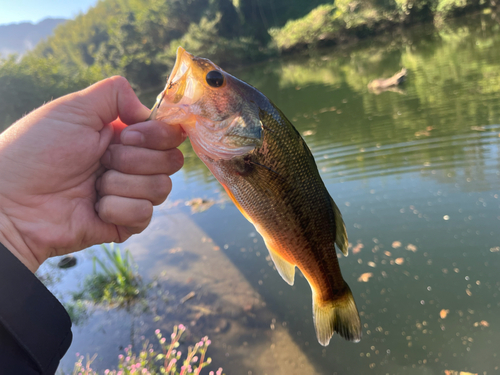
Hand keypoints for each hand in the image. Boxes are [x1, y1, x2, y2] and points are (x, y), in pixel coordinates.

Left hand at [0, 76, 183, 271]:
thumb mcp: (73, 108)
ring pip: (161, 188)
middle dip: (135, 159)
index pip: (169, 134)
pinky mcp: (125, 223)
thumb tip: (149, 112)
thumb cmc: (36, 151)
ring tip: (93, 186)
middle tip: (102, 160)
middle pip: (171, 161)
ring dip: (122, 184)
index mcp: (124, 137)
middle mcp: (131, 165)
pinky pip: (145, 215)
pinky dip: (118, 209)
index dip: (157, 135)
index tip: (124, 135)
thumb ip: (116, 94)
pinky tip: (95, 207)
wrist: (12, 201)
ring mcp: (130, 195)